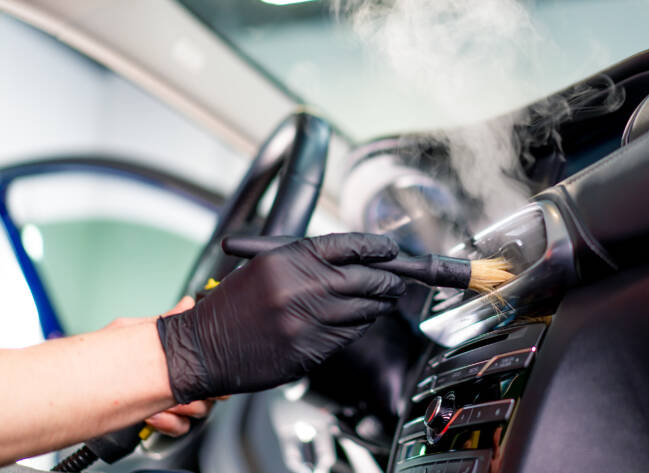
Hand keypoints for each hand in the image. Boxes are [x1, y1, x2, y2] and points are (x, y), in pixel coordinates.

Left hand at [107, 297, 219, 436]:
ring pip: (200, 410)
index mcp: (176, 360)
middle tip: (183, 390)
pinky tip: (154, 416)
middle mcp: (178, 383)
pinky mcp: (161, 424)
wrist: (77, 388)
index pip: (207, 365)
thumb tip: (186, 304)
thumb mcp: (132, 333)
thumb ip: (161, 322)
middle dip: (201, 391)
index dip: (216, 370)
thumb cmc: (103, 360)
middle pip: (211, 390)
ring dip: (183, 407)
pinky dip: (171, 423)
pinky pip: (181, 428)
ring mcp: (171, 405)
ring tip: (161, 402)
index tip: (213, 374)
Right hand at [156, 233, 405, 403]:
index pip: (348, 245)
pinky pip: (350, 334)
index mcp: (288, 258)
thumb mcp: (264, 268)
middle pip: (365, 277)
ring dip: (380, 304)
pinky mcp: (310, 349)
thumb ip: (305, 261)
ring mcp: (307, 319)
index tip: (390, 249)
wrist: (201, 348)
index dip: (376, 246)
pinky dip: (361, 326)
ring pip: (363, 309)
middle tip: (396, 280)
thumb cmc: (231, 308)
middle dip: (388, 278)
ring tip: (385, 300)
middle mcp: (301, 286)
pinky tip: (362, 320)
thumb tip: (351, 260)